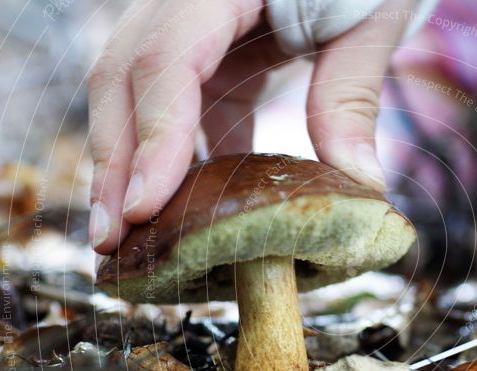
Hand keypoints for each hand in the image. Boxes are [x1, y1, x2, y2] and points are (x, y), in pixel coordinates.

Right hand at [88, 0, 414, 253]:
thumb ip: (350, 94)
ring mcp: (193, 26)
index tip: (143, 207)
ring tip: (127, 236)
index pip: (166, 59)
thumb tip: (358, 184)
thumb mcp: (368, 20)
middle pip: (124, 77)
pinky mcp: (213, 53)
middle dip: (113, 163)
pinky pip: (184, 108)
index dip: (152, 136)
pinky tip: (187, 208)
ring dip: (131, 166)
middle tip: (109, 241)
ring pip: (137, 94)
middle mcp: (188, 1)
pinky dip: (181, 158)